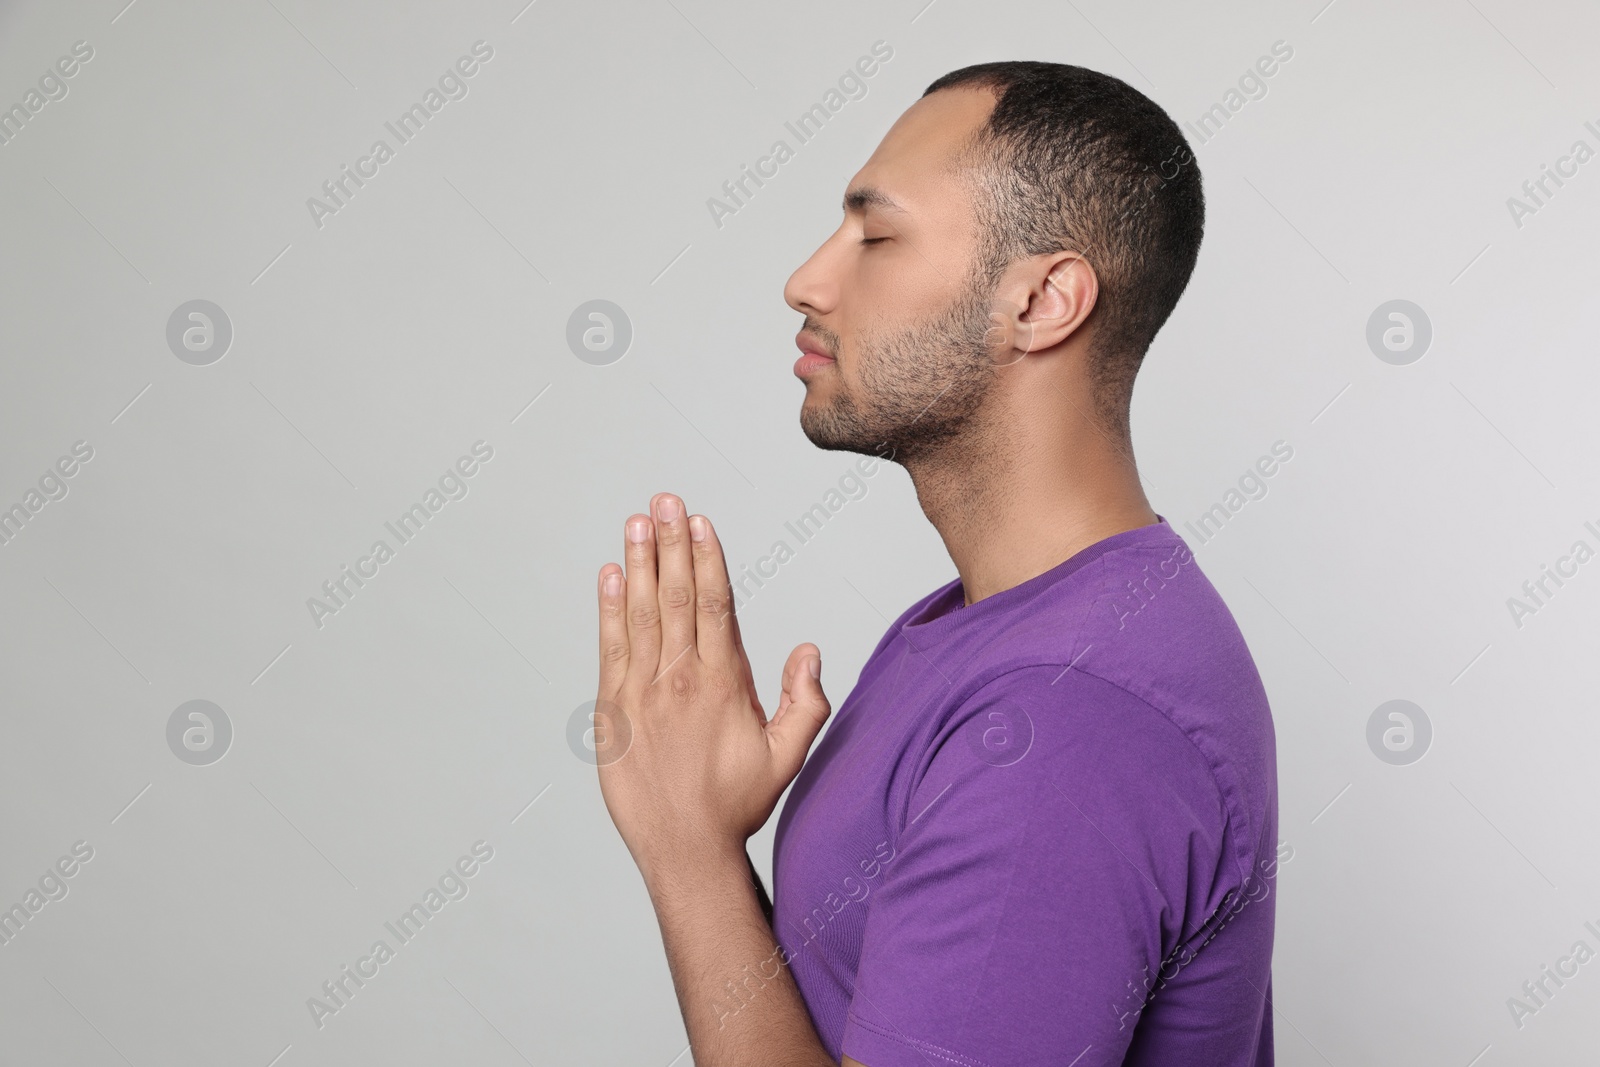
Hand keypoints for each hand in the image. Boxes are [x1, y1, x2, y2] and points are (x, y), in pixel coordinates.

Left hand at [594, 493, 832, 882]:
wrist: (684, 849)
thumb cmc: (738, 803)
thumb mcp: (788, 755)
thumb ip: (805, 701)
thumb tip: (808, 651)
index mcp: (723, 683)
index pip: (715, 604)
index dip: (707, 558)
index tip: (699, 521)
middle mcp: (680, 678)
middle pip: (677, 596)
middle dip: (670, 543)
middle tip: (664, 500)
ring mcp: (642, 692)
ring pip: (641, 613)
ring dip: (640, 563)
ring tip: (636, 522)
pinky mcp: (613, 711)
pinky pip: (611, 647)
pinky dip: (610, 609)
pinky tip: (610, 575)